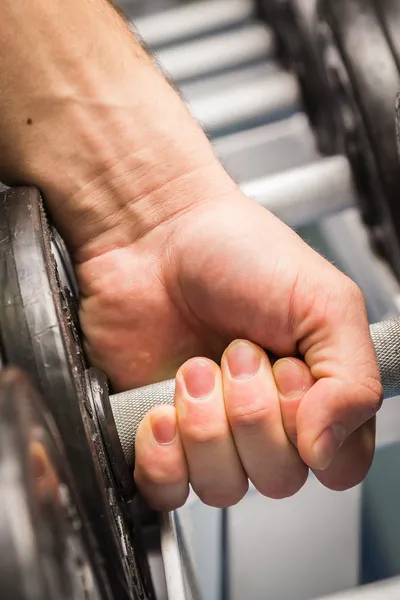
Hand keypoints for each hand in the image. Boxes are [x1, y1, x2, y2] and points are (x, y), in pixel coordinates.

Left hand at [76, 187, 381, 510]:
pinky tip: (162, 410)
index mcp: (316, 391)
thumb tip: (328, 449)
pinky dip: (163, 456)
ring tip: (194, 366)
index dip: (312, 430)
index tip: (287, 371)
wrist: (154, 236)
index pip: (337, 463)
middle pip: (278, 478)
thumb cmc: (237, 253)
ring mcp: (212, 430)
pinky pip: (167, 488)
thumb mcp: (324, 301)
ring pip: (224, 486)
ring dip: (206, 425)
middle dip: (251, 413)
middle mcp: (266, 418)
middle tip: (235, 352)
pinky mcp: (161, 435)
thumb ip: (353, 378)